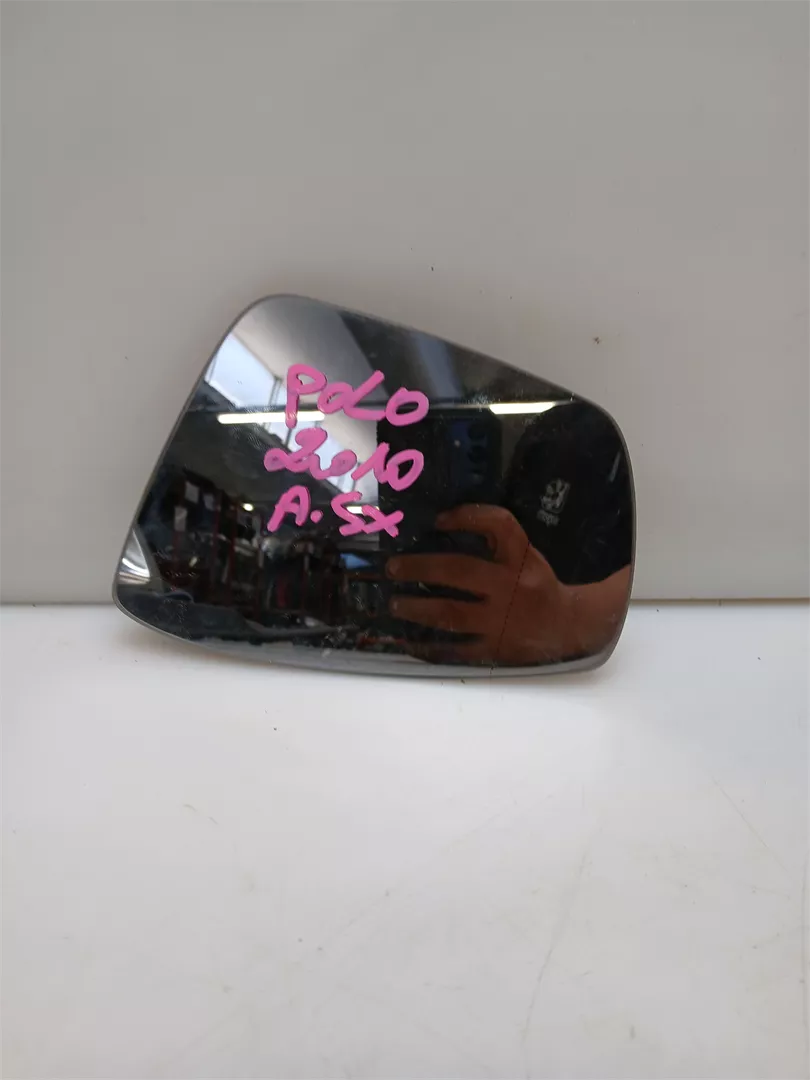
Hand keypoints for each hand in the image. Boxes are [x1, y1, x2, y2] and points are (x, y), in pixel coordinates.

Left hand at [386, 504, 628, 665]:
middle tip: (393, 568)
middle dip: (420, 568)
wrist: (567, 627)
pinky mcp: (496, 649)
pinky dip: (430, 647)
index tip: (438, 520)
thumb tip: (441, 526)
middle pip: (460, 571)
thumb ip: (497, 543)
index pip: (499, 526)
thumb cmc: (538, 584)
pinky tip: (410, 642)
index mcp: (522, 559)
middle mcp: (511, 587)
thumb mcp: (527, 555)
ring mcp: (502, 621)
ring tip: (395, 604)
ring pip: (451, 613)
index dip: (467, 518)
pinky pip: (456, 650)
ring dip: (417, 608)